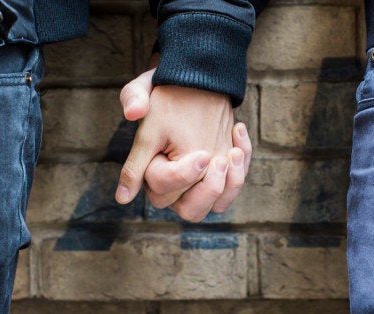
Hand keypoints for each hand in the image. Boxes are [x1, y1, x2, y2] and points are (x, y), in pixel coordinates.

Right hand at [117, 68, 251, 221]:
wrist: (192, 86)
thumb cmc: (167, 92)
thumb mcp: (146, 90)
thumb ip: (134, 97)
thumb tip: (132, 113)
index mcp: (150, 170)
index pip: (162, 188)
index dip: (183, 175)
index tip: (202, 154)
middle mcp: (173, 186)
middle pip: (190, 211)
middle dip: (209, 188)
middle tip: (218, 160)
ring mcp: (197, 186)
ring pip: (215, 207)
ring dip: (230, 185)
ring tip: (234, 154)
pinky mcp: (218, 180)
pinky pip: (232, 190)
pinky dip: (241, 169)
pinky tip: (238, 134)